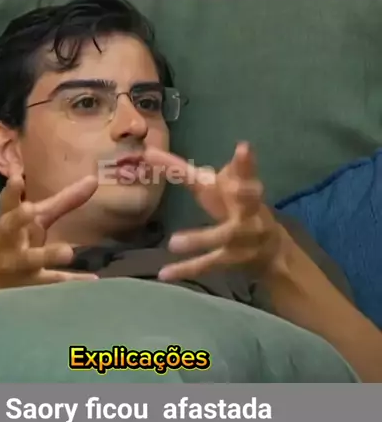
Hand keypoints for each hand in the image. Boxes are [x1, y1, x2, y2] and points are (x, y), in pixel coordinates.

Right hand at [0, 174, 99, 291]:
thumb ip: (63, 201)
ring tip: (68, 252)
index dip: (11, 191)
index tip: (16, 177)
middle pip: (9, 228)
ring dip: (47, 254)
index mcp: (9, 222)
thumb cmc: (16, 243)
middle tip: (28, 209)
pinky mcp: (30, 286)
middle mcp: (9, 242)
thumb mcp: (35, 221)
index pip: (7, 203)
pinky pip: (53, 282)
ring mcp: (18, 266)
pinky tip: (92, 279)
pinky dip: (72, 281)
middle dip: (17, 218)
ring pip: (30, 259)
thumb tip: (92, 179)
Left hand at [144, 142, 286, 281]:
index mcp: (247, 189)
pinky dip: (186, 269)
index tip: (244, 147)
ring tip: (173, 242)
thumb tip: (151, 152)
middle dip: (244, 192)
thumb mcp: (220, 187)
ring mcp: (242, 237)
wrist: (271, 250)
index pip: (245, 173)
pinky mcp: (232, 259)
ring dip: (199, 239)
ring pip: (222, 237)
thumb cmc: (237, 207)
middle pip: (248, 200)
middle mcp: (249, 211)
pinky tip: (163, 274)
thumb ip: (185, 171)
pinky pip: (207, 264)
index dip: (245, 162)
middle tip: (236, 186)